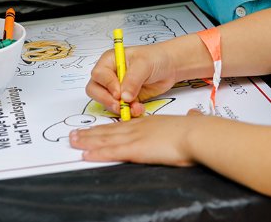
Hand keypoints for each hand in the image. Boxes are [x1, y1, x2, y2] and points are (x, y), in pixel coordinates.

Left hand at [69, 111, 208, 165]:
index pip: (124, 125)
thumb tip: (195, 115)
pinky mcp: (136, 149)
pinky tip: (85, 155)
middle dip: (90, 133)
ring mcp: (136, 137)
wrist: (198, 134)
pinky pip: (111, 152)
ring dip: (87, 141)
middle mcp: (139, 128)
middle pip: (110, 130)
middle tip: (74, 134)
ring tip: (72, 142)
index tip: (97, 129)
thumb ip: (191, 119)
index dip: (108, 127)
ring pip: (106, 139)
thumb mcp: (192, 121)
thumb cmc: (197, 130)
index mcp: (150, 123)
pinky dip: (97, 153)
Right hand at [86, 44, 178, 116]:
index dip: (107, 85)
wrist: (170, 67)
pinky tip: (139, 109)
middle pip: (95, 90)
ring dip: (120, 108)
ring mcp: (116, 88)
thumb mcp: (144, 64)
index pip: (98, 74)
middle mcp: (110, 75)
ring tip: (135, 107)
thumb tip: (123, 96)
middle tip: (120, 105)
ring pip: (106, 102)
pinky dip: (128, 112)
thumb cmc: (156, 58)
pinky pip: (120, 109)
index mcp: (110, 61)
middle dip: (107, 100)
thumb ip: (132, 80)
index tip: (118, 93)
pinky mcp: (125, 99)